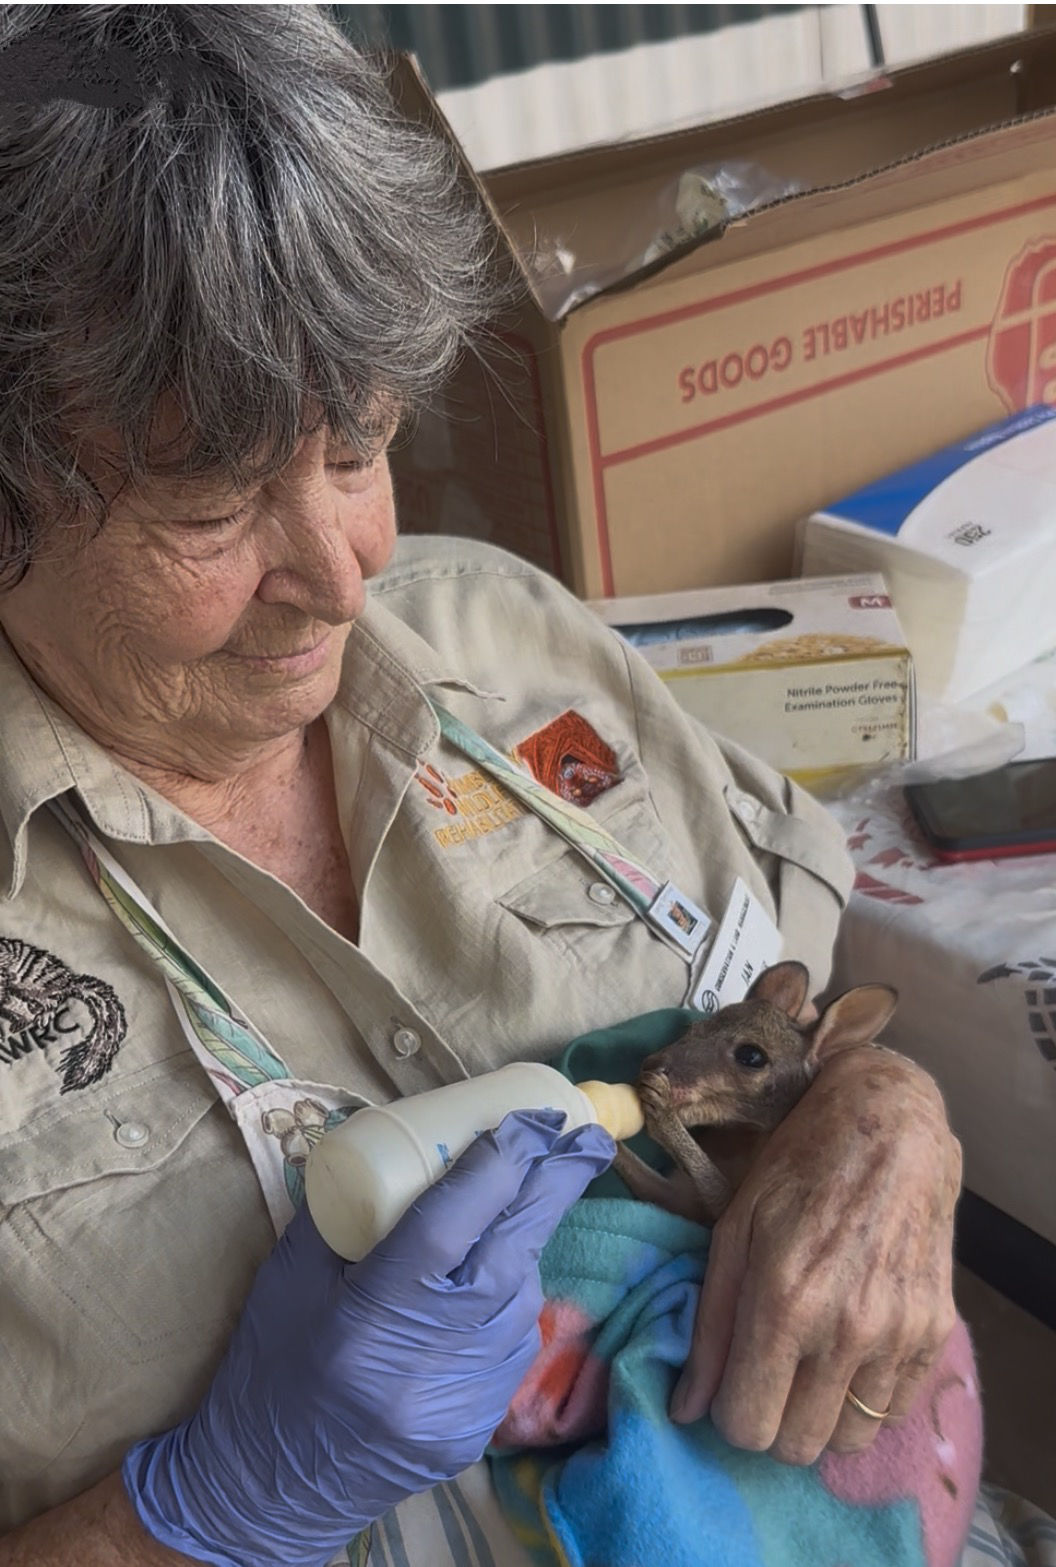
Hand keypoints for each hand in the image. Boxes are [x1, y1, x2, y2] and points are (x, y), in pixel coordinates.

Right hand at [123, 1108, 613, 1566]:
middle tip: (586, 1138)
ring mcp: (459, 1401)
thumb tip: (402, 1146)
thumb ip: (346, 1210)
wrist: (267, 1488)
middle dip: (556, 1186)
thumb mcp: (290, 1275)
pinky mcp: (477, 1429)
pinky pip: (513, 1345)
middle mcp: (424, 1360)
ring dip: (528, 1243)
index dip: (499, 1162)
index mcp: (368, 1313)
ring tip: (520, 1206)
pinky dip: (511, 1300)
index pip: (450, 1222)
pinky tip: (494, 1279)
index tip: (530, 1119)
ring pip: (521, 1298)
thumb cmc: (270, 1365)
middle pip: (511, 1252)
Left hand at [669, 1045, 960, 1464]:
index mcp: (785, 1298)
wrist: (890, 1124)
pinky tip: (851, 1346)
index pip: (747, 1424)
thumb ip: (710, 1324)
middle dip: (772, 1421)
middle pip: (797, 1446)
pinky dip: (866, 1395)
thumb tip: (687, 1407)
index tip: (730, 1383)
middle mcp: (846, 1328)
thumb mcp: (734, 1228)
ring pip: (848, 1440)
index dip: (728, 1413)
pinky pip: (894, 1410)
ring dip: (821, 1414)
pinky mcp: (936, 1332)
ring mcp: (899, 1334)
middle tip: (768, 1373)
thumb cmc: (798, 1166)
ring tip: (810, 1361)